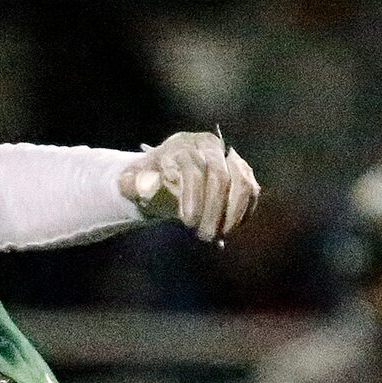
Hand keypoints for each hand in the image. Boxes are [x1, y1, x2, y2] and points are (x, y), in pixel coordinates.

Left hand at [119, 132, 258, 241]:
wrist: (162, 174)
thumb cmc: (145, 180)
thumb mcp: (131, 181)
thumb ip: (135, 184)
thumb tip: (148, 188)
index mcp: (181, 147)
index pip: (194, 170)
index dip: (193, 197)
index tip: (187, 222)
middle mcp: (208, 146)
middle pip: (220, 176)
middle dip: (214, 209)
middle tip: (205, 236)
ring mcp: (227, 156)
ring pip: (241, 180)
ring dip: (233, 211)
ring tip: (221, 234)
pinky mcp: (240, 169)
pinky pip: (250, 187)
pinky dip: (245, 208)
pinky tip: (232, 227)